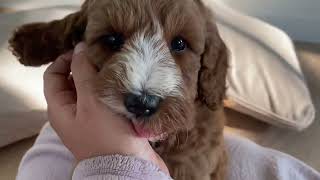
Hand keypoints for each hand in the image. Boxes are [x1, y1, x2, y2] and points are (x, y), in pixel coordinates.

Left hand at [43, 42, 168, 173]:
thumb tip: (79, 48)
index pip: (53, 75)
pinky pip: (104, 98)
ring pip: (90, 88)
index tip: (84, 48)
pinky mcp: (106, 120)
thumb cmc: (107, 135)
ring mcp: (90, 117)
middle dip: (85, 66)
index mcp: (60, 108)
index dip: (65, 59)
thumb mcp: (91, 100)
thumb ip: (83, 72)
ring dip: (100, 77)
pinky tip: (123, 82)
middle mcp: (72, 112)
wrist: (128, 166)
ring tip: (116, 66)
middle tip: (103, 55)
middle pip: (72, 80)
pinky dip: (110, 88)